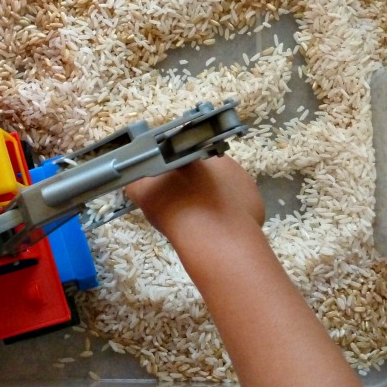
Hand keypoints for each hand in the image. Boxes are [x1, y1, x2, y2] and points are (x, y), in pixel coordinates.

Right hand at [125, 154, 264, 242]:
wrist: (210, 234)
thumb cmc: (173, 209)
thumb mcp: (142, 192)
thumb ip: (136, 180)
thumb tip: (132, 176)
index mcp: (191, 152)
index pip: (182, 156)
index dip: (176, 171)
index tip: (171, 187)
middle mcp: (218, 158)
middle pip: (206, 169)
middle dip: (197, 184)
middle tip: (185, 205)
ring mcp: (241, 178)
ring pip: (225, 186)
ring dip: (215, 197)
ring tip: (204, 219)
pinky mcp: (254, 197)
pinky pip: (240, 203)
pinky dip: (232, 212)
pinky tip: (221, 226)